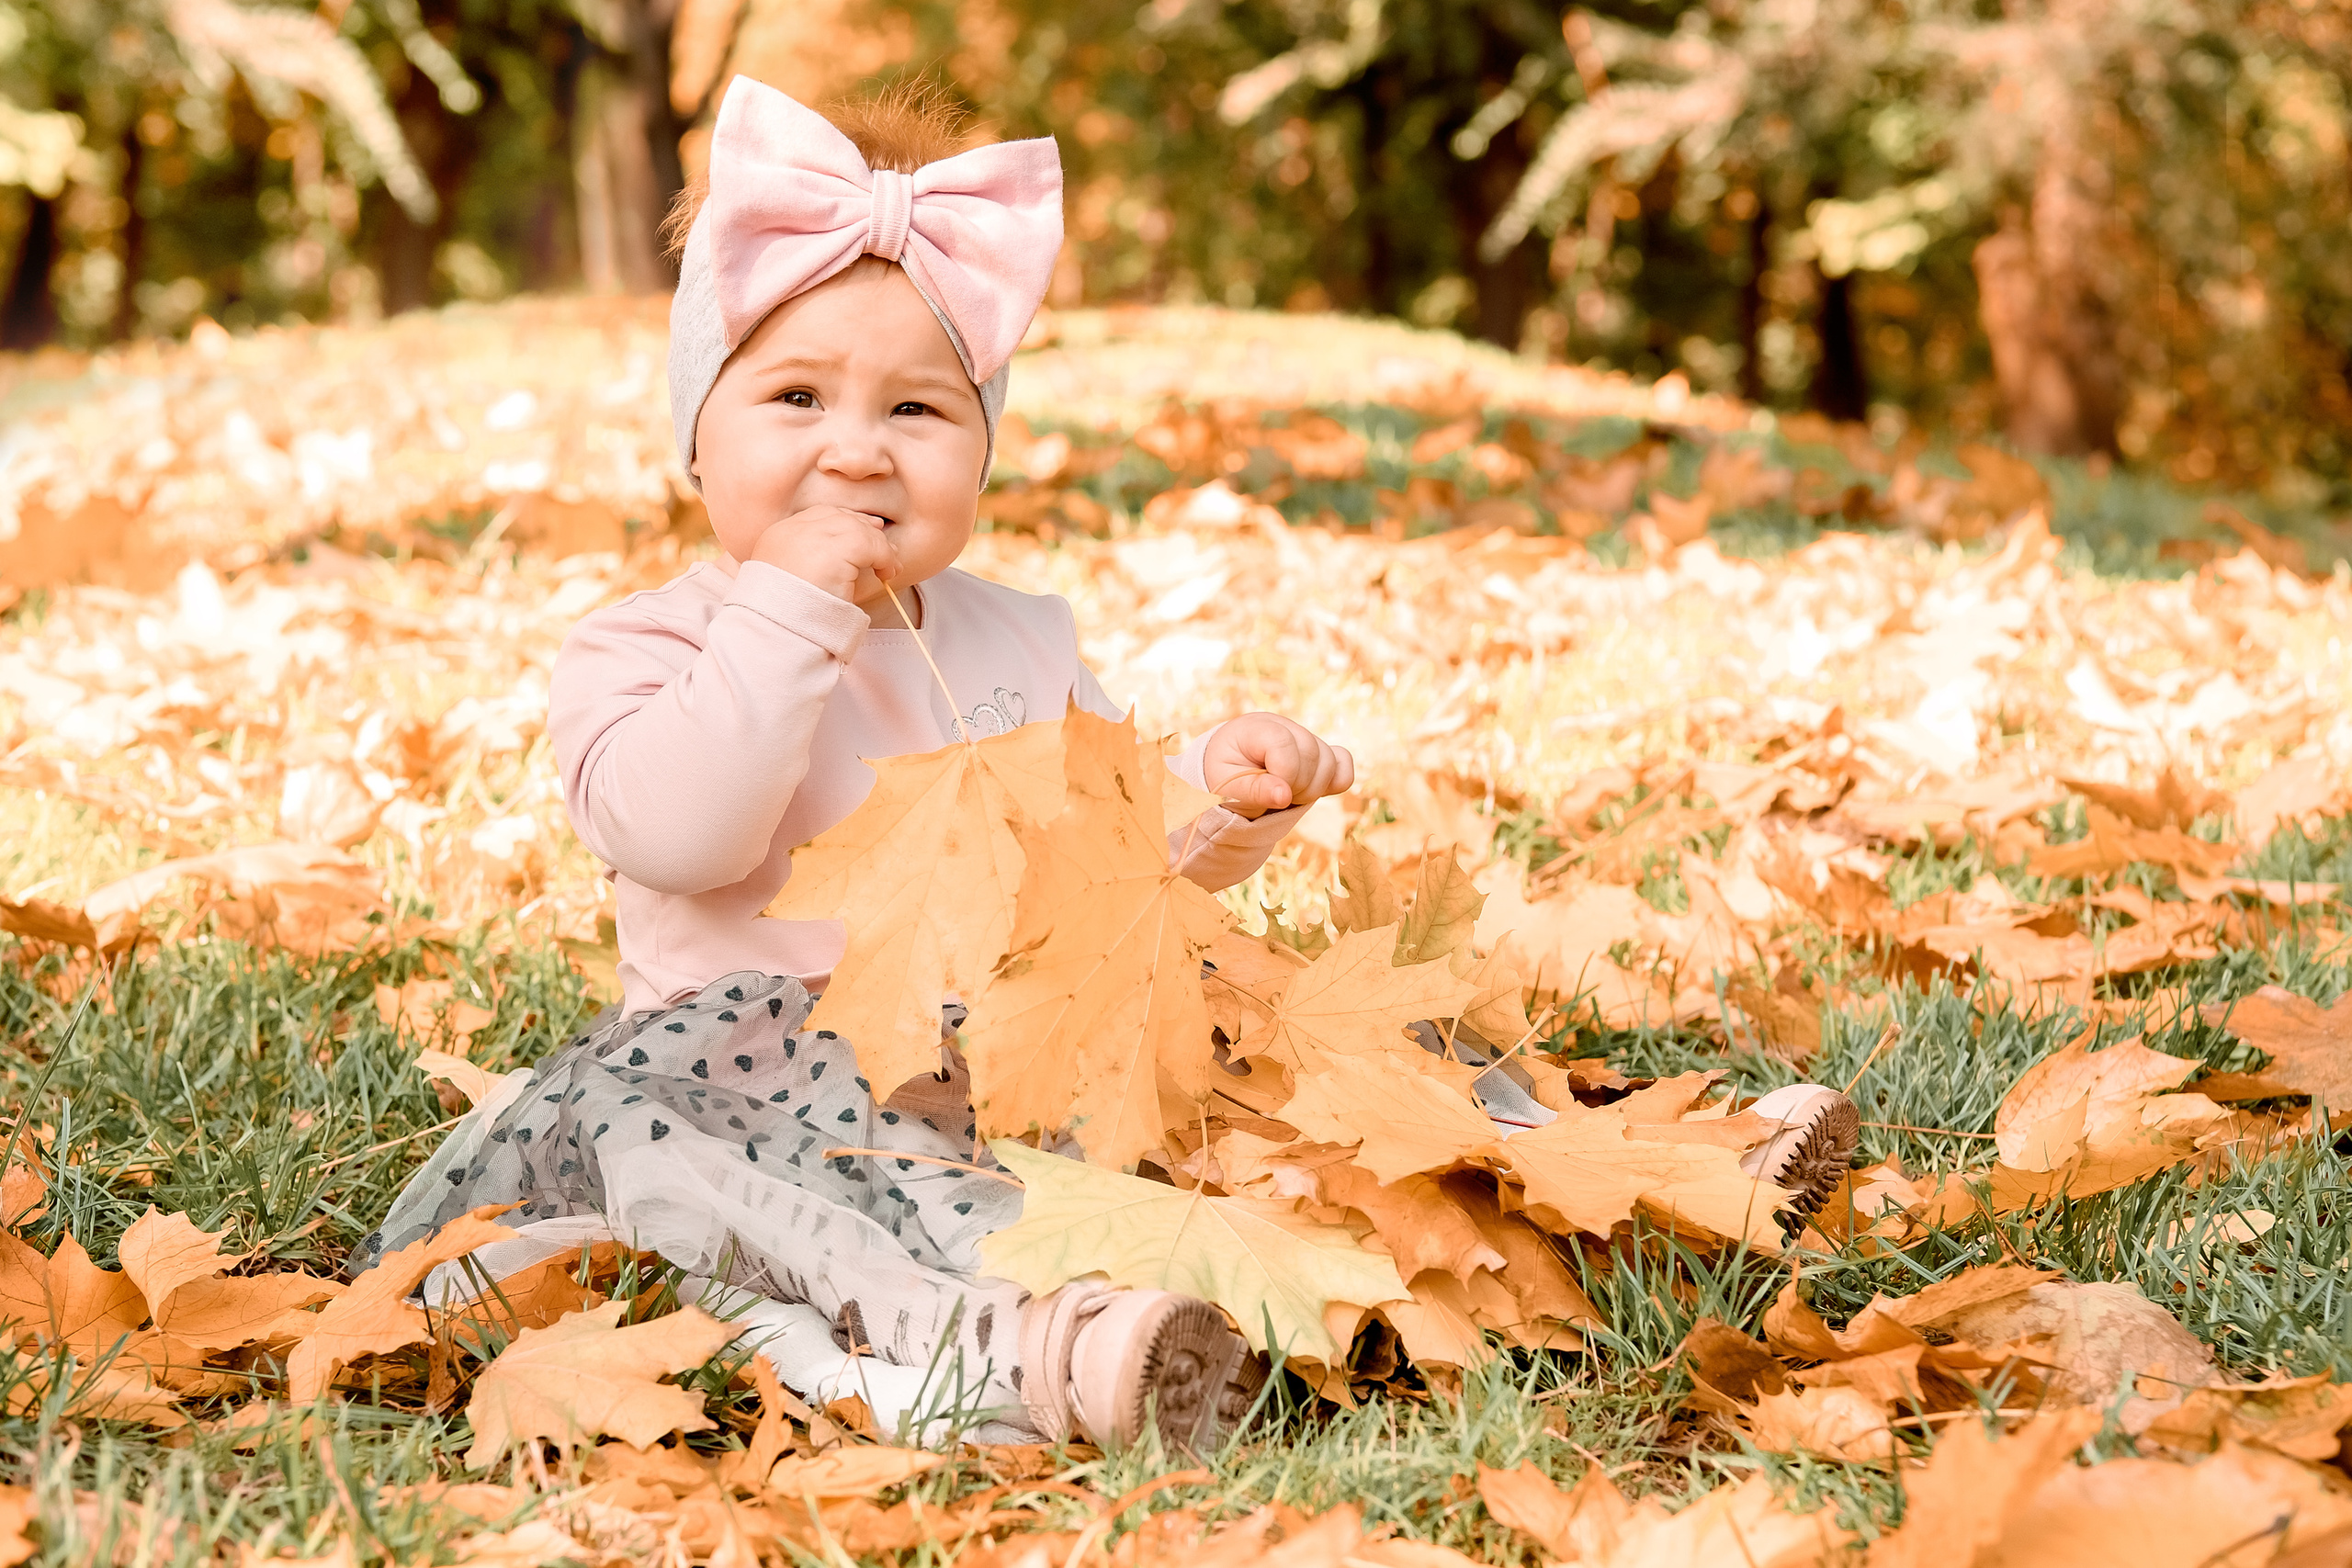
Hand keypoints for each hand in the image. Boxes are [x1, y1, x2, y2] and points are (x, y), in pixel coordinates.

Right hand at [746, 505, 899, 604]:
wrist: (778, 634)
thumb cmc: (788, 618)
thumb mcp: (791, 583)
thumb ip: (811, 563)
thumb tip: (852, 553)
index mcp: (777, 537)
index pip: (817, 516)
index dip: (845, 521)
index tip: (867, 530)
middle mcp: (791, 532)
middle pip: (837, 517)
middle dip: (865, 528)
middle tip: (886, 548)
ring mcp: (810, 539)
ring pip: (855, 528)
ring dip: (878, 547)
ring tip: (889, 568)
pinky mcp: (831, 553)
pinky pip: (868, 544)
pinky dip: (884, 557)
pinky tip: (886, 574)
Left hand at [1202, 713, 1353, 814]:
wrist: (1228, 766)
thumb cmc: (1224, 773)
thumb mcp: (1225, 784)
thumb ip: (1253, 790)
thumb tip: (1284, 796)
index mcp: (1257, 727)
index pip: (1284, 743)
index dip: (1284, 773)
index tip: (1270, 792)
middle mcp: (1285, 725)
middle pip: (1312, 753)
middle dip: (1297, 786)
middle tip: (1275, 797)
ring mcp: (1305, 737)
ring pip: (1329, 762)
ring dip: (1313, 788)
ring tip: (1289, 794)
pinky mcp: (1320, 751)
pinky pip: (1343, 763)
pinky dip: (1336, 781)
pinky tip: (1313, 790)